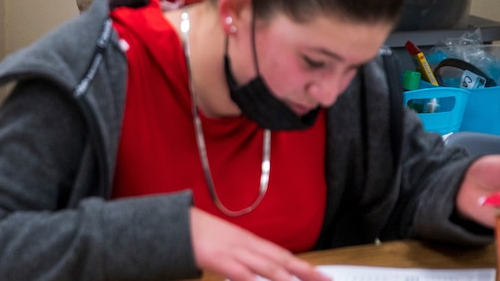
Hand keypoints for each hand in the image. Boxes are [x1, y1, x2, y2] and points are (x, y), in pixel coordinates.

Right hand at [189, 207, 328, 280]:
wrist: (174, 224)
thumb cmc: (198, 234)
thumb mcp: (225, 243)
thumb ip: (243, 256)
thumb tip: (259, 270)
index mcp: (248, 240)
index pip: (281, 254)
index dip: (302, 265)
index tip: (321, 275)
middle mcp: (246, 244)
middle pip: (280, 259)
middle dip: (305, 271)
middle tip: (325, 280)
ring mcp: (234, 251)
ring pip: (267, 266)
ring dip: (287, 278)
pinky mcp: (219, 258)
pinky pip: (242, 273)